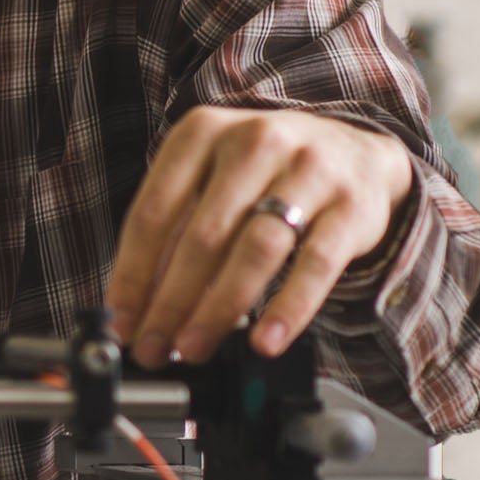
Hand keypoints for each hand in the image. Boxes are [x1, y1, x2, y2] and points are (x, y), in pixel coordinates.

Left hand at [102, 105, 415, 366]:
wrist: (358, 154)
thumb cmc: (269, 174)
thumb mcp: (214, 179)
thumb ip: (177, 229)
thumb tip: (137, 305)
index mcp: (203, 132)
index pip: (153, 212)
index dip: (132, 274)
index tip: (121, 321)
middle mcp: (255, 142)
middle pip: (202, 235)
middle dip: (171, 301)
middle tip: (153, 346)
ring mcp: (308, 171)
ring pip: (255, 250)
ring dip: (219, 308)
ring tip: (196, 347)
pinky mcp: (351, 207)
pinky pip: (316, 265)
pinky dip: (288, 308)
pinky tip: (266, 340)